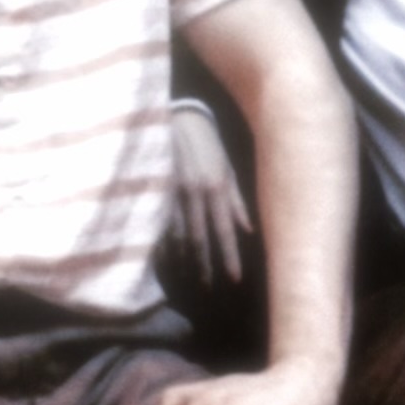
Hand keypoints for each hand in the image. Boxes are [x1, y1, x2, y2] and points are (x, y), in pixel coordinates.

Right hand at [166, 104, 252, 287]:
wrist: (177, 117)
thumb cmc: (208, 144)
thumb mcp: (227, 168)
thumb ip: (237, 201)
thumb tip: (249, 230)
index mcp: (216, 187)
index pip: (224, 229)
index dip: (229, 256)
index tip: (234, 279)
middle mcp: (194, 193)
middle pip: (199, 238)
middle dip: (204, 265)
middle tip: (208, 287)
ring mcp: (172, 192)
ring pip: (177, 234)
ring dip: (184, 259)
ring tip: (188, 278)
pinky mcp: (156, 190)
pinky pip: (160, 223)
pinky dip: (164, 242)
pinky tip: (167, 257)